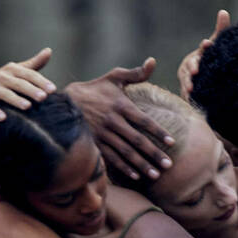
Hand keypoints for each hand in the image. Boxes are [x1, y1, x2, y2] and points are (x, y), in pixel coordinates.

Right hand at [0, 48, 55, 120]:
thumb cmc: (2, 82)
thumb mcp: (16, 71)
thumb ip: (34, 64)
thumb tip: (49, 51)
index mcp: (12, 70)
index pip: (29, 75)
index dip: (41, 81)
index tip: (52, 90)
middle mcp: (2, 77)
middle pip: (18, 84)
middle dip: (31, 90)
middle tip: (43, 97)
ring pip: (5, 94)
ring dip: (15, 100)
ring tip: (27, 106)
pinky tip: (3, 118)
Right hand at [66, 58, 174, 180]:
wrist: (65, 101)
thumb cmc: (95, 89)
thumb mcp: (114, 77)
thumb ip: (136, 73)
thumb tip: (152, 61)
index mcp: (121, 105)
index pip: (144, 121)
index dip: (159, 132)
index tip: (171, 143)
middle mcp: (113, 121)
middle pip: (137, 140)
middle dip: (154, 154)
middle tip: (168, 166)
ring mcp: (102, 134)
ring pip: (126, 152)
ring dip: (141, 165)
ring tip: (155, 175)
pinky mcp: (94, 143)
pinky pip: (111, 158)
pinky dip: (124, 168)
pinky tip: (136, 176)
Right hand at [178, 10, 230, 100]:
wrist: (206, 80)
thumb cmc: (212, 59)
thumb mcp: (218, 45)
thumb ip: (221, 30)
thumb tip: (223, 12)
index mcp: (199, 54)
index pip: (202, 49)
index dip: (205, 47)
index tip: (208, 44)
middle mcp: (190, 66)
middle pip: (190, 65)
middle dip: (192, 67)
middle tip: (195, 70)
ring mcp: (186, 79)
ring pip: (185, 81)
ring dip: (187, 84)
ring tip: (190, 89)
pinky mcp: (186, 92)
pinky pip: (185, 94)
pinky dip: (188, 97)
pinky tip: (190, 101)